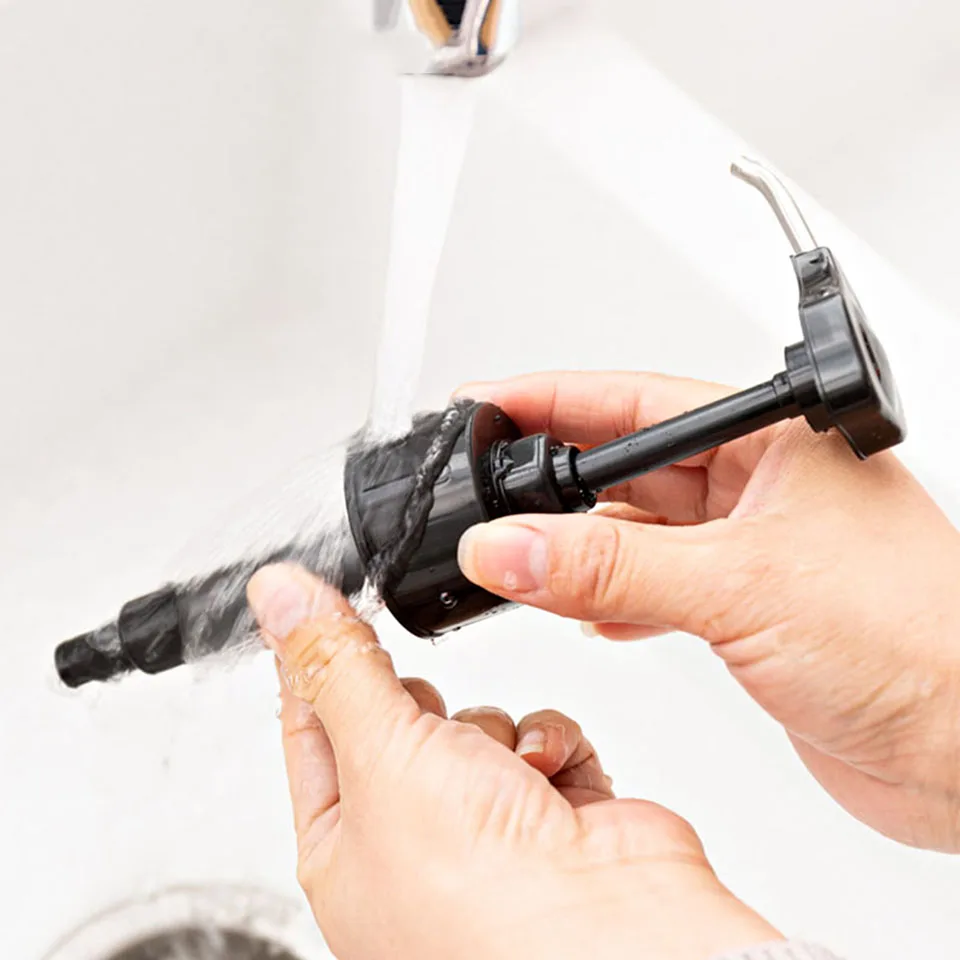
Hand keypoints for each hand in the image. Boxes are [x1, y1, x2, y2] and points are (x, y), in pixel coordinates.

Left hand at [247, 563, 777, 959]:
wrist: (614, 939)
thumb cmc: (481, 906)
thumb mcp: (380, 757)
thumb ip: (337, 663)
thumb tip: (280, 595)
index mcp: (344, 844)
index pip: (312, 726)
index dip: (318, 662)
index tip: (319, 604)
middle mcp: (415, 838)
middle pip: (403, 715)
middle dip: (424, 710)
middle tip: (428, 729)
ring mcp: (489, 824)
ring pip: (476, 720)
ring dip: (493, 733)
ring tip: (502, 779)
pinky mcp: (556, 809)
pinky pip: (540, 733)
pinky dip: (547, 742)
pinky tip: (547, 778)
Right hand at [455, 372, 959, 851]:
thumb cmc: (923, 642)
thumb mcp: (739, 587)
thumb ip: (609, 570)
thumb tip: (507, 546)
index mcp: (774, 441)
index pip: (636, 402)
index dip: (553, 400)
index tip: (485, 406)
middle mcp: (760, 489)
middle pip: (628, 469)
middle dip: (554, 485)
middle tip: (485, 496)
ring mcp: (751, 551)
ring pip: (637, 535)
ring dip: (578, 553)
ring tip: (518, 561)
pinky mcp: (748, 611)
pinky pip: (656, 589)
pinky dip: (613, 602)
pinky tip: (587, 616)